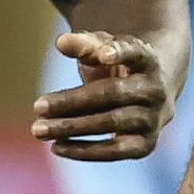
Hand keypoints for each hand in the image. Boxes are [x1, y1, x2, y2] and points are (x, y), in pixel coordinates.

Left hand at [37, 31, 171, 161]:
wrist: (150, 95)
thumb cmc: (118, 67)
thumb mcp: (103, 50)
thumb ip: (84, 44)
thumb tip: (62, 43)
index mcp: (148, 60)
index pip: (136, 52)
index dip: (121, 52)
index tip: (103, 55)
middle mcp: (156, 90)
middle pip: (112, 93)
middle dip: (72, 101)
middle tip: (37, 106)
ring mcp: (153, 119)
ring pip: (111, 123)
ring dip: (72, 127)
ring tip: (39, 129)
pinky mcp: (145, 145)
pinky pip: (114, 151)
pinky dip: (84, 150)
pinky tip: (56, 147)